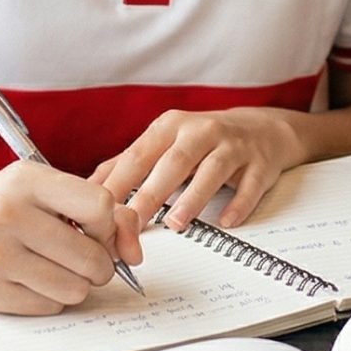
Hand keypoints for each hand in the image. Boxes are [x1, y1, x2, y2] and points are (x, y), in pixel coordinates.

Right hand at [0, 161, 143, 315]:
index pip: (99, 206)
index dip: (108, 226)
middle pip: (91, 256)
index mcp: (25, 180)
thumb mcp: (36, 187)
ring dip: (75, 285)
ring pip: (74, 288)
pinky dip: (49, 298)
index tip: (96, 231)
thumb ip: (90, 206)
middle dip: (99, 265)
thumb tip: (132, 248)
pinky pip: (48, 306)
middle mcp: (8, 214)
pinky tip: (31, 280)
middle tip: (85, 260)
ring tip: (56, 270)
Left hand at [92, 108, 304, 230]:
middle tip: (131, 224)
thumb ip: (128, 162)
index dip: (118, 184)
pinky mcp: (260, 164)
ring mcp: (234, 146)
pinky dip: (239, 204)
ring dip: (193, 197)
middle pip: (173, 163)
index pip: (139, 155)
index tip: (99, 211)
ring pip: (212, 171)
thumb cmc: (203, 141)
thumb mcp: (164, 142)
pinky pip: (250, 185)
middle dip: (150, 194)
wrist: (262, 128)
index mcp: (171, 126)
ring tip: (176, 223)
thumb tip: (88, 187)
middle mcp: (202, 131)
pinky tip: (227, 221)